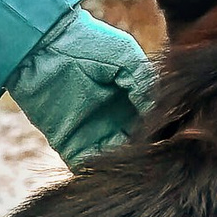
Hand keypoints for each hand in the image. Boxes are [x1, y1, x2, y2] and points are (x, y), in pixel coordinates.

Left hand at [7, 6, 154, 167]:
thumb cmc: (87, 43)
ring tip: (140, 170)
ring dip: (126, 166)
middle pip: (139, 146)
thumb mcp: (126, 56)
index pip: (154, 123)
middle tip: (159, 161)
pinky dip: (98, 173)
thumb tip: (158, 113)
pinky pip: (87, 167)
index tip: (174, 141)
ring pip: (116, 160)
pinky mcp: (70, 145)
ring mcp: (93, 134)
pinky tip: (112, 171)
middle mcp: (115, 119)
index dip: (164, 132)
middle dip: (148, 154)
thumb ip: (145, 84)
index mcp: (131, 99)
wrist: (43, 47)